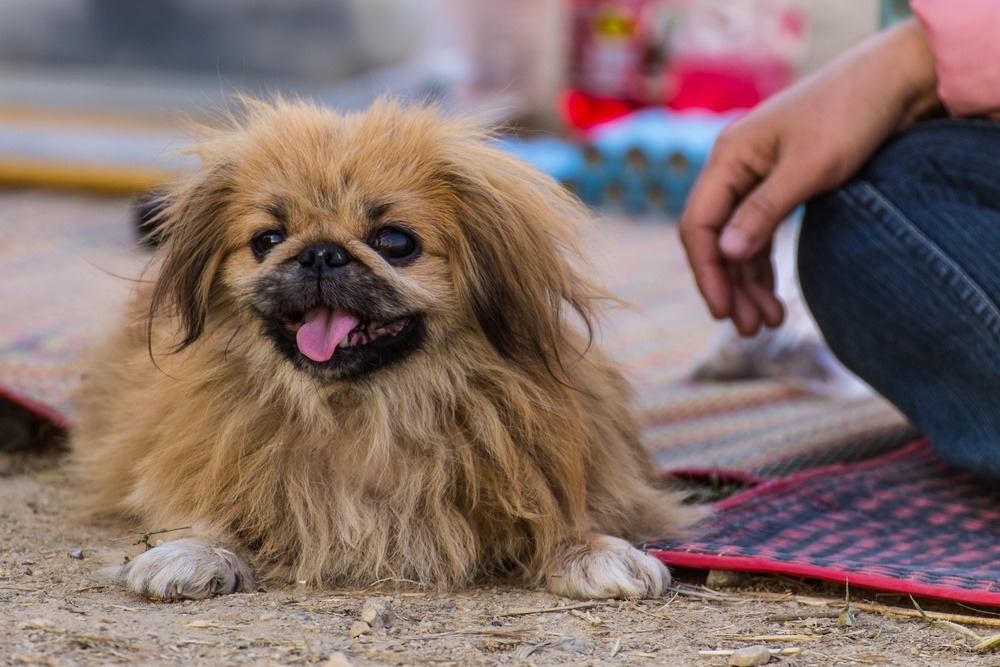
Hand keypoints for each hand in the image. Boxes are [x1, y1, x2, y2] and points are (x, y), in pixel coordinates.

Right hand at [679, 19, 940, 334]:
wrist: (892, 85)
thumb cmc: (850, 117)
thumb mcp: (808, 168)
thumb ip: (763, 211)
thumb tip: (725, 253)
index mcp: (729, 157)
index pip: (699, 224)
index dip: (707, 272)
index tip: (723, 312)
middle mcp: (734, 168)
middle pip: (716, 239)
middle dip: (729, 286)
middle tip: (749, 329)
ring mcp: (755, 178)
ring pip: (738, 242)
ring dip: (748, 283)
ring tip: (768, 323)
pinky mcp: (779, 186)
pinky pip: (759, 234)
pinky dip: (764, 265)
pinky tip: (773, 296)